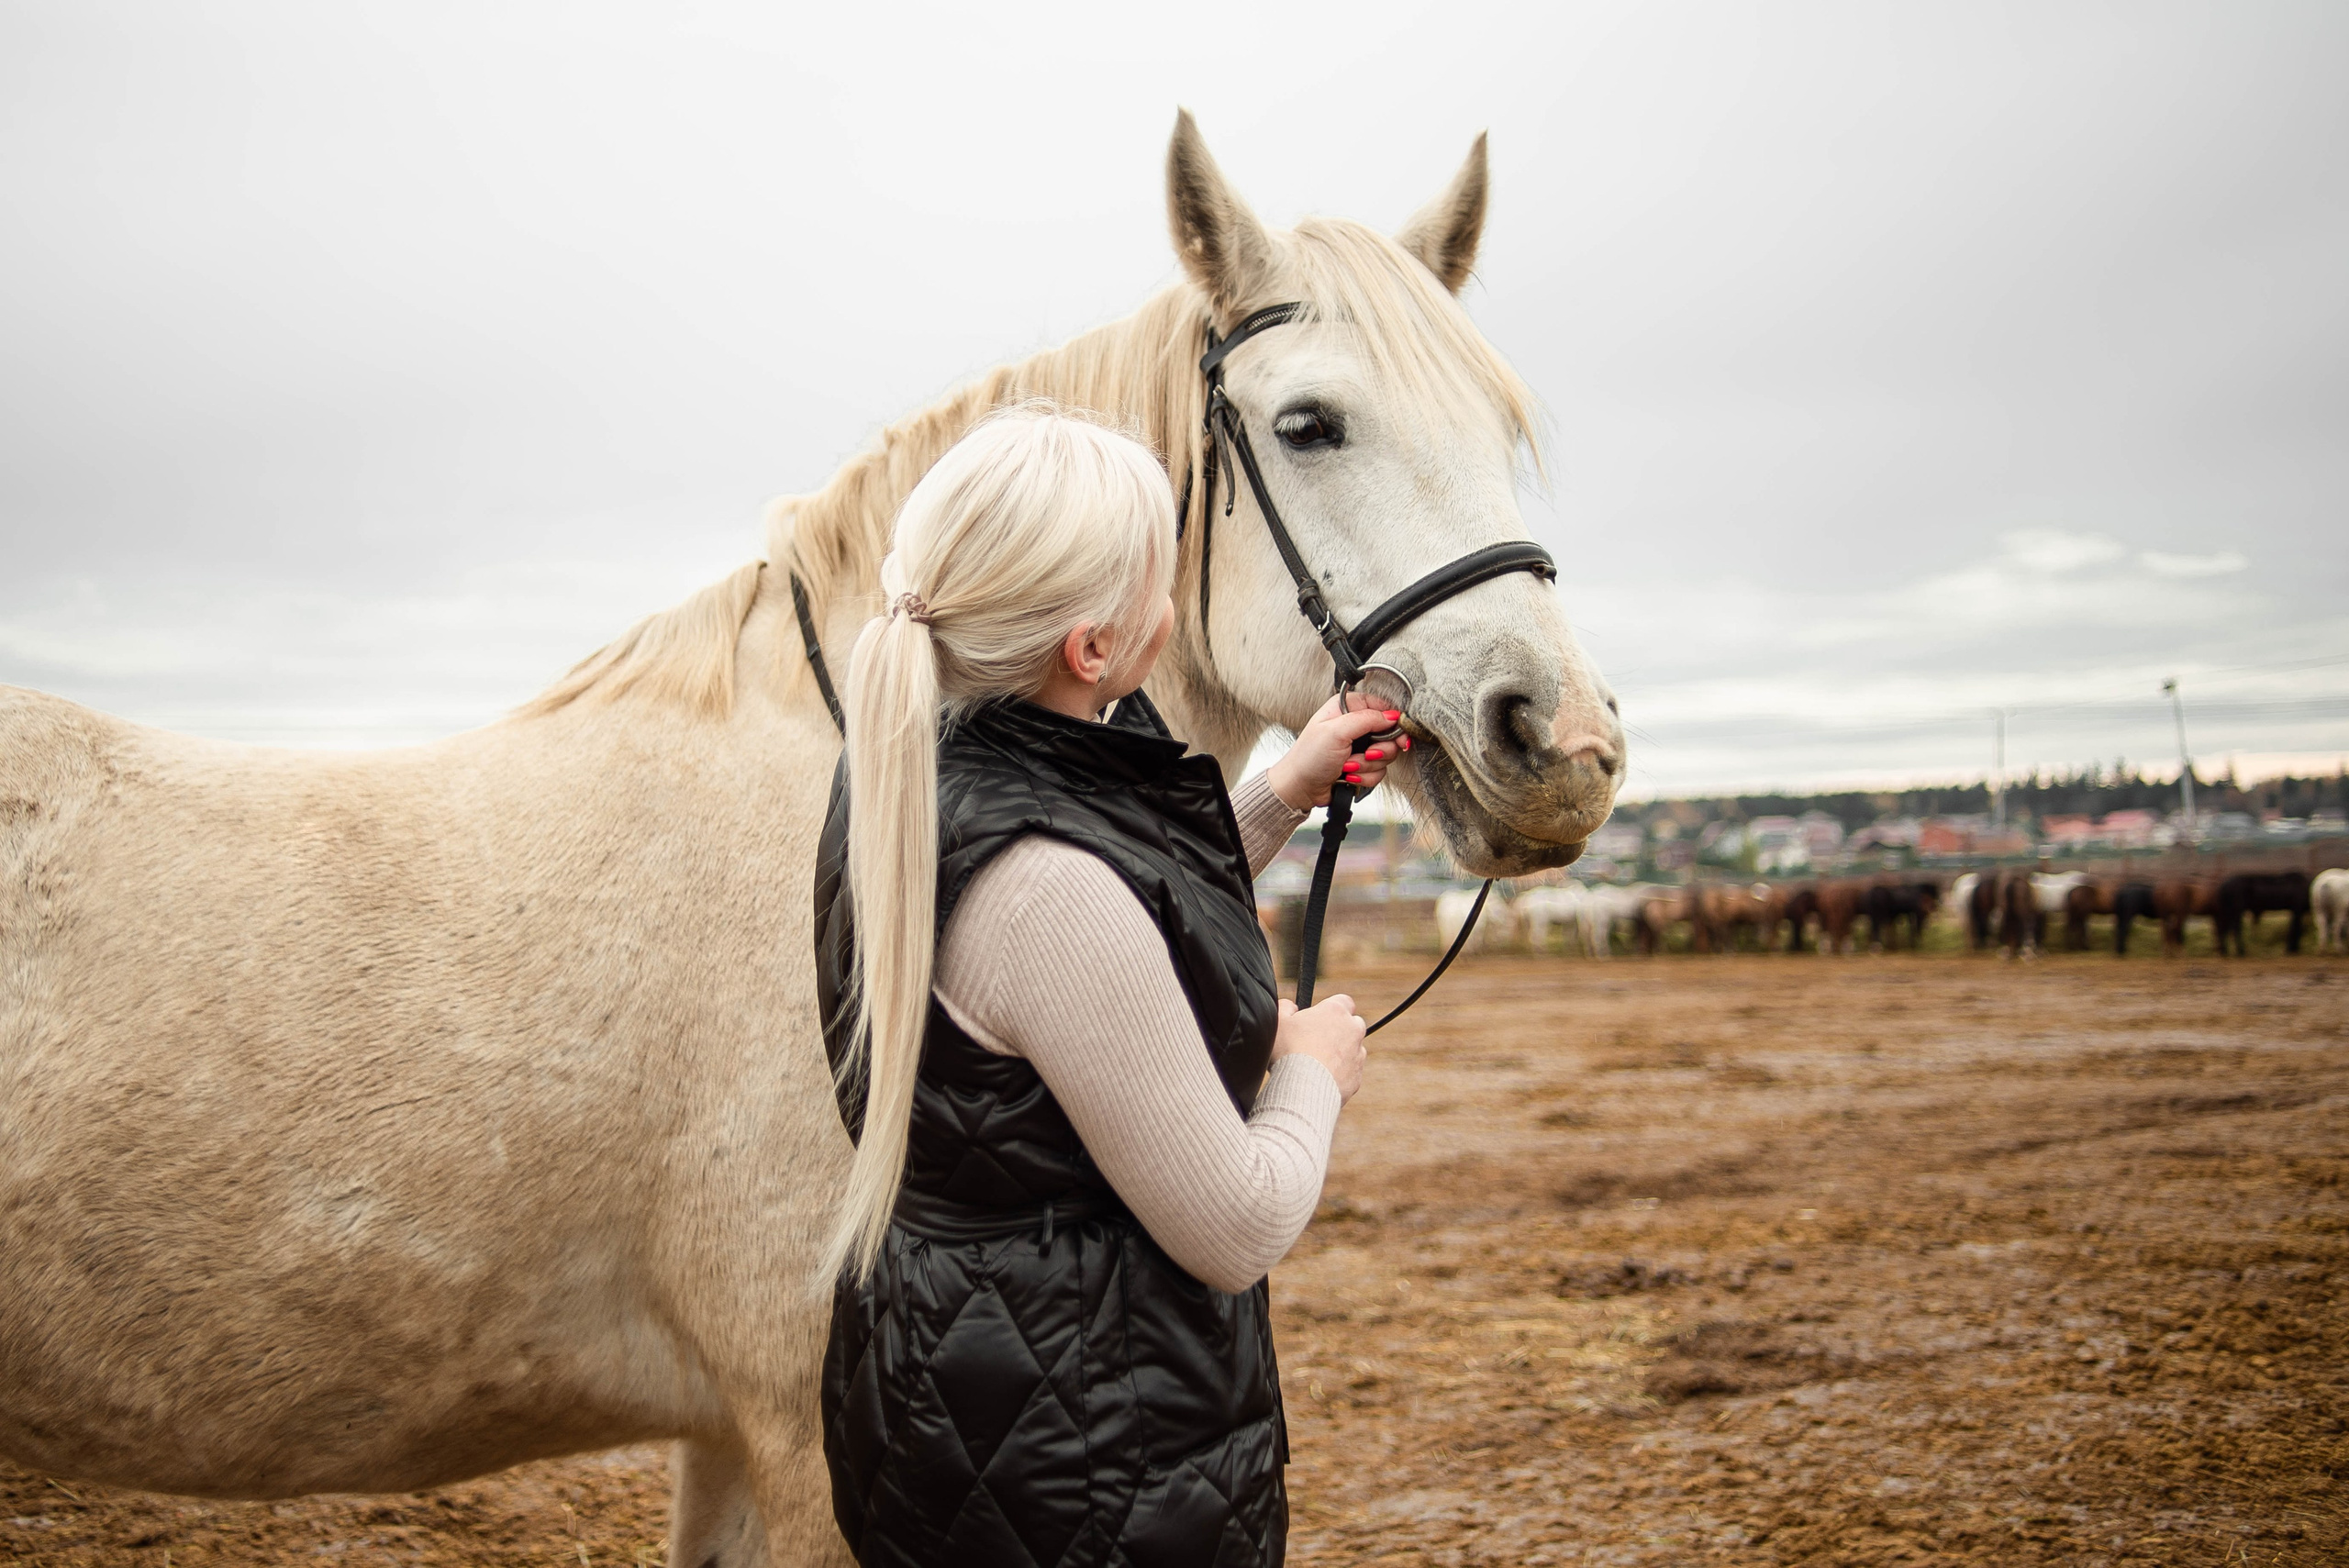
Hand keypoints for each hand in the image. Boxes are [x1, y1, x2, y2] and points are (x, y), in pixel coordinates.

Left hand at [1267, 692, 1408, 809]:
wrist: (1300, 788)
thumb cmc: (1309, 758)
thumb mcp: (1336, 731)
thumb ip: (1367, 719)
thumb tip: (1393, 716)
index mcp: (1347, 708)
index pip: (1383, 706)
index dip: (1392, 722)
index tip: (1396, 736)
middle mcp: (1354, 724)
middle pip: (1389, 733)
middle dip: (1380, 749)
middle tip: (1367, 754)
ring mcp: (1359, 746)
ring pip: (1386, 755)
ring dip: (1368, 765)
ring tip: (1348, 767)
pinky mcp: (1361, 764)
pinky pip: (1379, 770)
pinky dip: (1365, 776)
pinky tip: (1348, 776)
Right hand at [1271, 994, 1367, 1103]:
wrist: (1303, 1088)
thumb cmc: (1289, 1051)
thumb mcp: (1278, 1020)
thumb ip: (1286, 1007)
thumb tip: (1290, 1006)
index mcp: (1336, 1011)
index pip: (1344, 1001)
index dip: (1331, 1008)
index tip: (1319, 1017)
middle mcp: (1353, 1030)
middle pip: (1352, 1024)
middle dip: (1339, 1030)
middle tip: (1317, 1040)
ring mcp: (1357, 1054)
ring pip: (1353, 1049)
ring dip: (1340, 1053)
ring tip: (1316, 1062)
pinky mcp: (1356, 1077)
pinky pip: (1350, 1072)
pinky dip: (1340, 1074)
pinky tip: (1320, 1078)